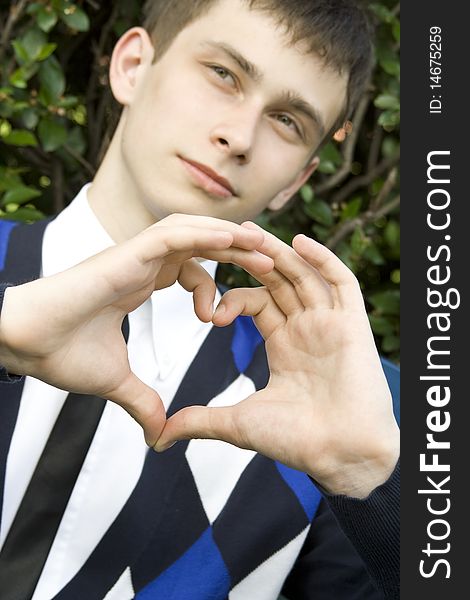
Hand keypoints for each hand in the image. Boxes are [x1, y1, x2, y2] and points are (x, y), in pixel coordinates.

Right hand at [0, 214, 272, 445]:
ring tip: (264, 249)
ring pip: (192, 233)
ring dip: (229, 238)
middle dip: (234, 253)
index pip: (190, 270)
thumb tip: (159, 433)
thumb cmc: (61, 354)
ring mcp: (135, 255)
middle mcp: (142, 264)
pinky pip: (175, 235)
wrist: (25, 343)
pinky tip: (236, 240)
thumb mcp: (116, 382)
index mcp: (140, 283)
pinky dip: (206, 234)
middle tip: (270, 267)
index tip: (228, 314)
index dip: (215, 286)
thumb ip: (142, 401)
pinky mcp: (127, 253)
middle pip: (199, 245)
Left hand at [155, 223, 398, 497]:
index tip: (210, 312)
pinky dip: (325, 261)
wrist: (340, 459)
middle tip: (225, 237)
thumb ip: (200, 419)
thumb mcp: (239, 423)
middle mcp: (308, 328)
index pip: (257, 302)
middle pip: (279, 280)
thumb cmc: (297, 442)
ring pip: (305, 275)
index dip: (232, 297)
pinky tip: (301, 241)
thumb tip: (160, 436)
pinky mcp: (354, 326)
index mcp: (284, 344)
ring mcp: (331, 324)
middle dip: (253, 259)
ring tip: (251, 233)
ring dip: (280, 253)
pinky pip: (343, 284)